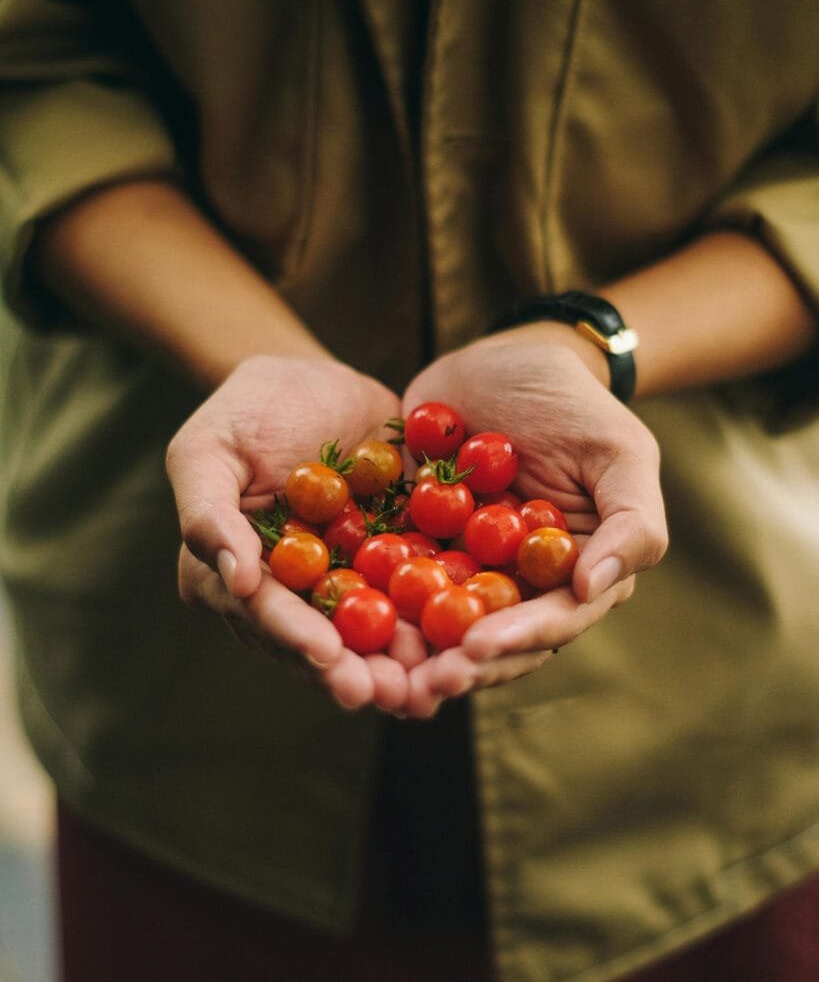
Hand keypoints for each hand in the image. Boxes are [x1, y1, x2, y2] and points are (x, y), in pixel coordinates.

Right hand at [166, 354, 410, 710]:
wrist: (316, 381)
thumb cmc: (248, 410)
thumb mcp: (207, 449)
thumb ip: (209, 513)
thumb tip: (234, 581)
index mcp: (235, 575)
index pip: (263, 613)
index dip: (294, 637)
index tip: (327, 655)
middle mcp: (289, 593)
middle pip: (319, 642)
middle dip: (353, 671)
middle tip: (387, 693)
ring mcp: (342, 582)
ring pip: (368, 633)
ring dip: (398, 663)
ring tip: (429, 684)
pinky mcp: (388, 564)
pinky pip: (412, 595)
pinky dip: (436, 619)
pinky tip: (465, 637)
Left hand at [399, 329, 667, 714]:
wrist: (503, 359)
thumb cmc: (573, 403)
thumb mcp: (620, 452)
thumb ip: (631, 523)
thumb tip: (592, 589)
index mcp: (573, 573)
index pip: (550, 621)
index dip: (515, 640)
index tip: (476, 649)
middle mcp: (518, 582)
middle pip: (489, 638)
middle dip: (455, 665)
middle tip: (418, 684)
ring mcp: (463, 565)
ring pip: (437, 623)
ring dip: (410, 653)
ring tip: (378, 674)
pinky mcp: (415, 542)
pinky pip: (391, 578)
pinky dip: (371, 601)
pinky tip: (343, 618)